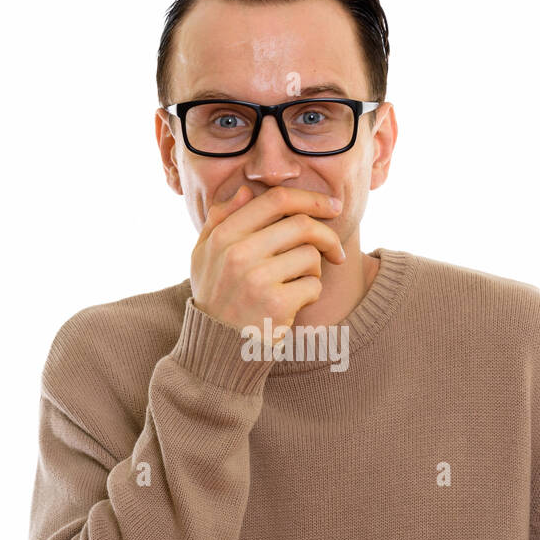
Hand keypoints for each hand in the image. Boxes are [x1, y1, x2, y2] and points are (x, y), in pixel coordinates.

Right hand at [190, 185, 345, 342]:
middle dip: (327, 235)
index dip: (311, 198)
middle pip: (302, 225)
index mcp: (223, 236)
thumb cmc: (215, 298)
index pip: (276, 200)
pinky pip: (313, 285)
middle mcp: (238, 253)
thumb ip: (220, 220)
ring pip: (311, 255)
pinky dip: (311, 294)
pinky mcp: (276, 304)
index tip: (332, 206)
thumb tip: (246, 190)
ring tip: (296, 285)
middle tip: (336, 251)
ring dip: (313, 271)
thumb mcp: (204, 256)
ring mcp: (257, 278)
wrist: (216, 349)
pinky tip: (294, 305)